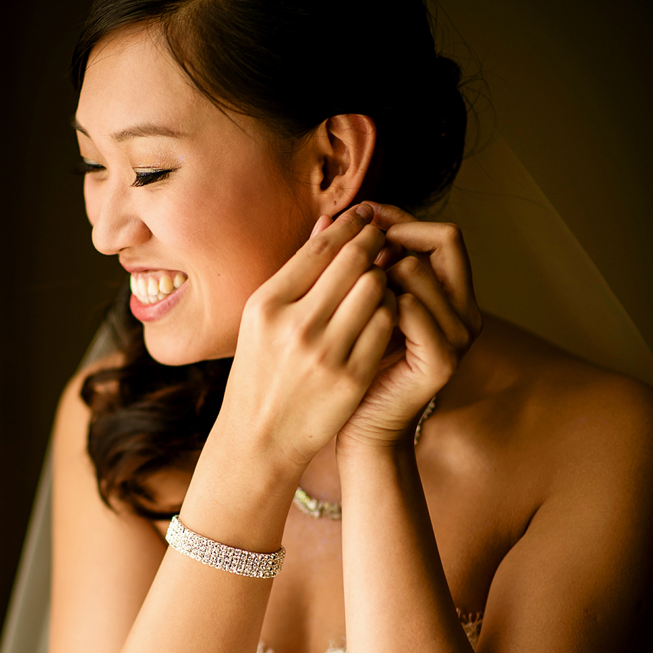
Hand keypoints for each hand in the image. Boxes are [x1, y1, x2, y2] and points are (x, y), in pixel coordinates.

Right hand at [216, 203, 400, 476]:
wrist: (261, 436)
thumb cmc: (261, 370)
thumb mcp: (263, 319)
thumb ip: (296, 273)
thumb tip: (328, 223)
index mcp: (267, 304)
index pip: (319, 248)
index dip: (348, 226)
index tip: (364, 216)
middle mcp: (295, 325)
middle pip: (352, 262)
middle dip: (374, 242)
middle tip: (384, 237)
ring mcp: (325, 352)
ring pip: (375, 289)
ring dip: (384, 276)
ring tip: (384, 276)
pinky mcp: (351, 375)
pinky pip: (386, 324)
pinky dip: (391, 309)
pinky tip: (388, 309)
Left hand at [338, 203, 481, 450]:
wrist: (359, 426)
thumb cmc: (354, 363)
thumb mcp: (360, 304)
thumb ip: (355, 262)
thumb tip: (337, 212)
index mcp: (453, 295)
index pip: (442, 234)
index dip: (403, 219)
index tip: (364, 214)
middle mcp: (467, 311)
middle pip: (445, 240)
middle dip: (397, 234)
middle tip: (359, 243)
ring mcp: (459, 336)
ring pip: (418, 270)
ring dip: (379, 272)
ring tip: (352, 290)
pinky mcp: (441, 360)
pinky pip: (408, 308)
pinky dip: (379, 303)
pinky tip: (355, 317)